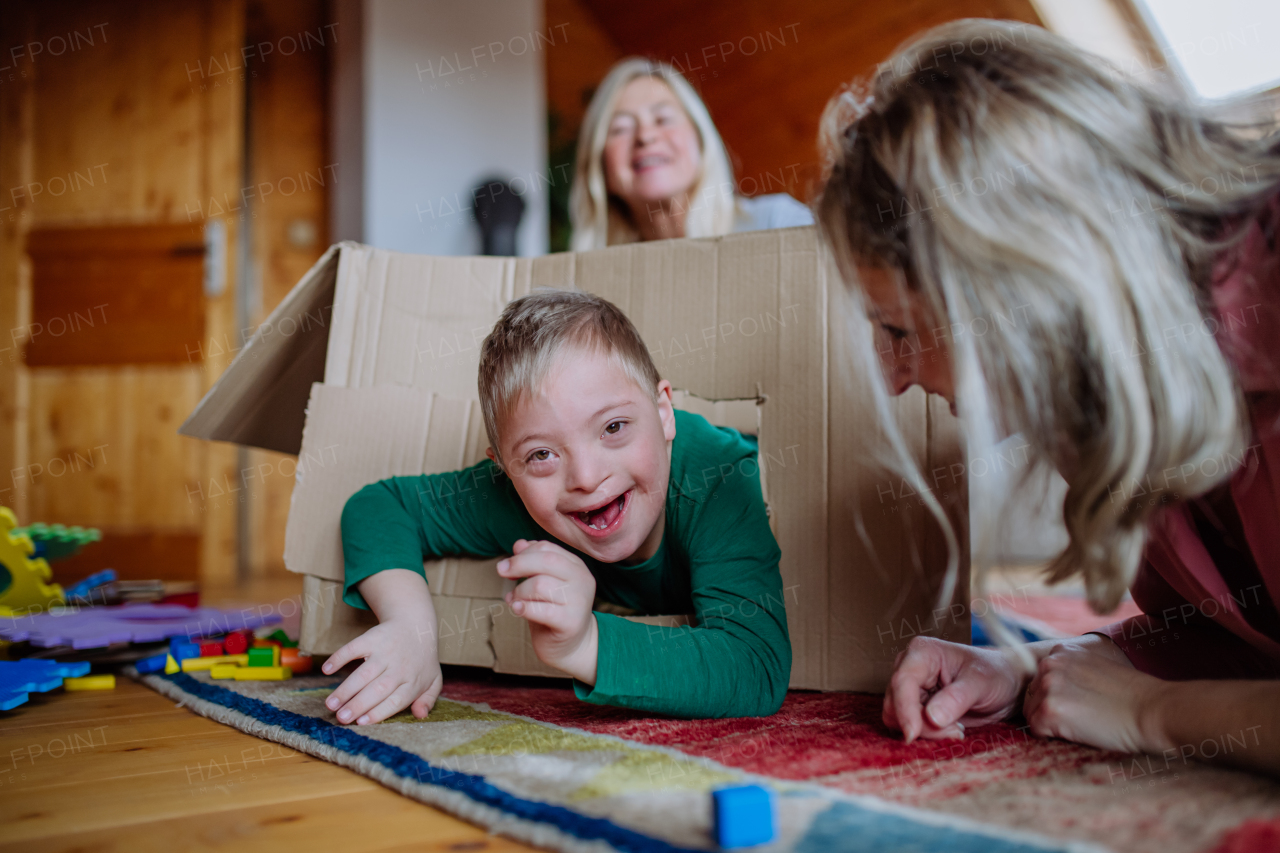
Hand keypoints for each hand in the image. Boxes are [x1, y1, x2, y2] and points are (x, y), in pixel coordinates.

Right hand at [321, 616, 443, 724]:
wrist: (416, 625)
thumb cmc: (421, 660)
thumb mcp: (433, 680)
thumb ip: (428, 700)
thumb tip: (420, 715)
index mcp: (413, 681)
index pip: (395, 701)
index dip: (378, 712)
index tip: (360, 723)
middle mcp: (399, 667)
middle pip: (377, 689)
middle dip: (358, 705)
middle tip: (340, 718)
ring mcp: (385, 651)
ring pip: (364, 673)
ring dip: (346, 689)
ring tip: (331, 704)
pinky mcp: (373, 638)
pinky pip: (354, 648)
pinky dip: (339, 658)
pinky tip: (327, 670)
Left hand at [499, 539, 597, 683]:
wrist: (572, 647)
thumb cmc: (554, 611)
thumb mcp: (545, 582)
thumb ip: (534, 562)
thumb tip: (519, 544)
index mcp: (577, 567)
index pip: (548, 549)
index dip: (524, 553)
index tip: (508, 563)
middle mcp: (582, 580)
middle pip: (546, 561)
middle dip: (518, 564)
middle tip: (502, 571)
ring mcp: (579, 601)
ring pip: (540, 584)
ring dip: (519, 592)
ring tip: (515, 600)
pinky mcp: (570, 623)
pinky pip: (540, 610)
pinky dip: (523, 608)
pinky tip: (517, 609)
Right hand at [884, 636, 1025, 742]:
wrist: (1006, 683)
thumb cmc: (996, 674)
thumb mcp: (981, 683)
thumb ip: (956, 698)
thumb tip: (931, 717)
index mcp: (922, 652)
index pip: (902, 682)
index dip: (904, 709)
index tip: (913, 734)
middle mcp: (910, 668)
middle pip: (896, 703)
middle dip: (921, 724)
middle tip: (956, 730)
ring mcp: (911, 688)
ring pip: (898, 718)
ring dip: (926, 731)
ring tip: (957, 728)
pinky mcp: (916, 705)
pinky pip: (909, 726)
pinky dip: (929, 734)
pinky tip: (953, 728)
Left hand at [1023, 640, 1168, 753]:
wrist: (1152, 710)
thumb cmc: (1132, 695)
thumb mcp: (1096, 667)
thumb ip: (1072, 671)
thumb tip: (1058, 687)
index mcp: (1061, 652)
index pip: (1040, 680)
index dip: (1057, 697)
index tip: (1079, 704)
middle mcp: (1049, 664)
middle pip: (1031, 696)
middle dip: (1050, 710)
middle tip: (1082, 717)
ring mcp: (1048, 686)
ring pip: (1031, 713)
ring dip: (1051, 724)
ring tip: (1083, 724)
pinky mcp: (1049, 710)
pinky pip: (1036, 730)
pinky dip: (1052, 737)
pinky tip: (1078, 732)